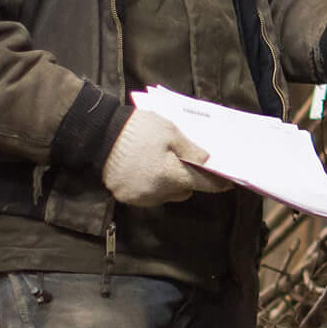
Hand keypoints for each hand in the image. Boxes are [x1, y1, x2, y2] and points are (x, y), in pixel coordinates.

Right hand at [100, 111, 226, 205]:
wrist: (98, 132)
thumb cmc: (138, 130)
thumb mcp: (171, 133)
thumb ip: (192, 151)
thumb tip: (209, 164)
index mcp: (171, 177)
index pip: (203, 185)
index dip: (217, 183)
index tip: (227, 182)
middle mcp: (156, 194)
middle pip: (183, 192)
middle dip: (187, 180)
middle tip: (183, 162)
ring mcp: (138, 198)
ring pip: (165, 196)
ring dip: (168, 185)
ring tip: (160, 163)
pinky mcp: (124, 197)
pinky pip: (147, 196)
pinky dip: (150, 186)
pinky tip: (144, 169)